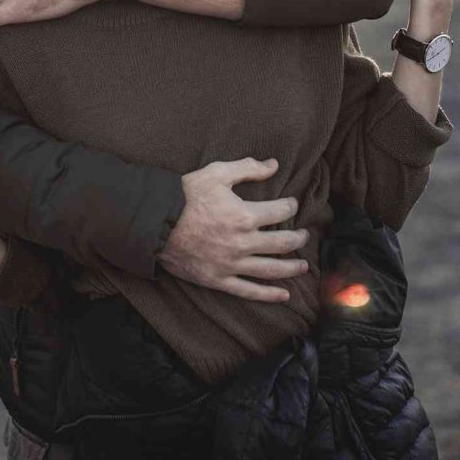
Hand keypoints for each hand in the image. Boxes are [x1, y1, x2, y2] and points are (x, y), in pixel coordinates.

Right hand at [157, 158, 309, 301]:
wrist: (155, 222)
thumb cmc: (186, 195)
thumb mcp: (217, 173)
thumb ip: (248, 168)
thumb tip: (274, 165)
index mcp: (244, 216)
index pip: (280, 212)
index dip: (291, 206)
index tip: (292, 204)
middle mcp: (242, 243)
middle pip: (282, 243)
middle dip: (297, 239)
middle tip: (304, 235)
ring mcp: (231, 265)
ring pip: (271, 270)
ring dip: (291, 268)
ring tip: (303, 266)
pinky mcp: (218, 280)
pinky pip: (248, 291)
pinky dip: (268, 295)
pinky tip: (284, 294)